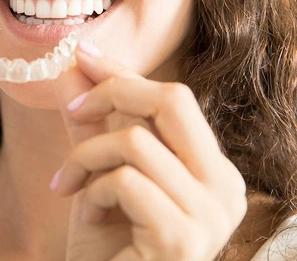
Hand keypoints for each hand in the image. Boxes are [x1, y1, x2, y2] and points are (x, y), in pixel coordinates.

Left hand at [51, 43, 247, 260]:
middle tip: (73, 110)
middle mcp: (227, 190)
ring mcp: (212, 216)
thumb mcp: (101, 177)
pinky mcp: (183, 237)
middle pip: (173, 100)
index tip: (81, 55)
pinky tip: (85, 218)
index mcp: (215, 172)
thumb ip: (95, 125)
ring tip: (70, 187)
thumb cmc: (109, 253)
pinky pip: (126, 180)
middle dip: (113, 92)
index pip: (175, 100)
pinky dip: (93, 191)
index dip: (125, 74)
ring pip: (137, 140)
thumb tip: (75, 64)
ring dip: (87, 157)